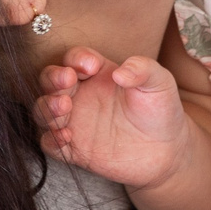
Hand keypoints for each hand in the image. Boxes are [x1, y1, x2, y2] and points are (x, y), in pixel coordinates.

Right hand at [36, 50, 191, 189]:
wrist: (167, 151)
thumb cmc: (161, 110)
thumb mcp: (159, 82)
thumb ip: (143, 69)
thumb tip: (120, 72)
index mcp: (97, 74)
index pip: (75, 59)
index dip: (77, 59)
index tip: (92, 66)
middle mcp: (80, 95)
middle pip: (50, 80)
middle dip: (53, 78)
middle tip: (67, 81)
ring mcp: (74, 121)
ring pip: (43, 110)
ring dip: (47, 107)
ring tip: (64, 108)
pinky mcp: (74, 149)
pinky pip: (50, 143)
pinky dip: (51, 139)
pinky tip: (66, 136)